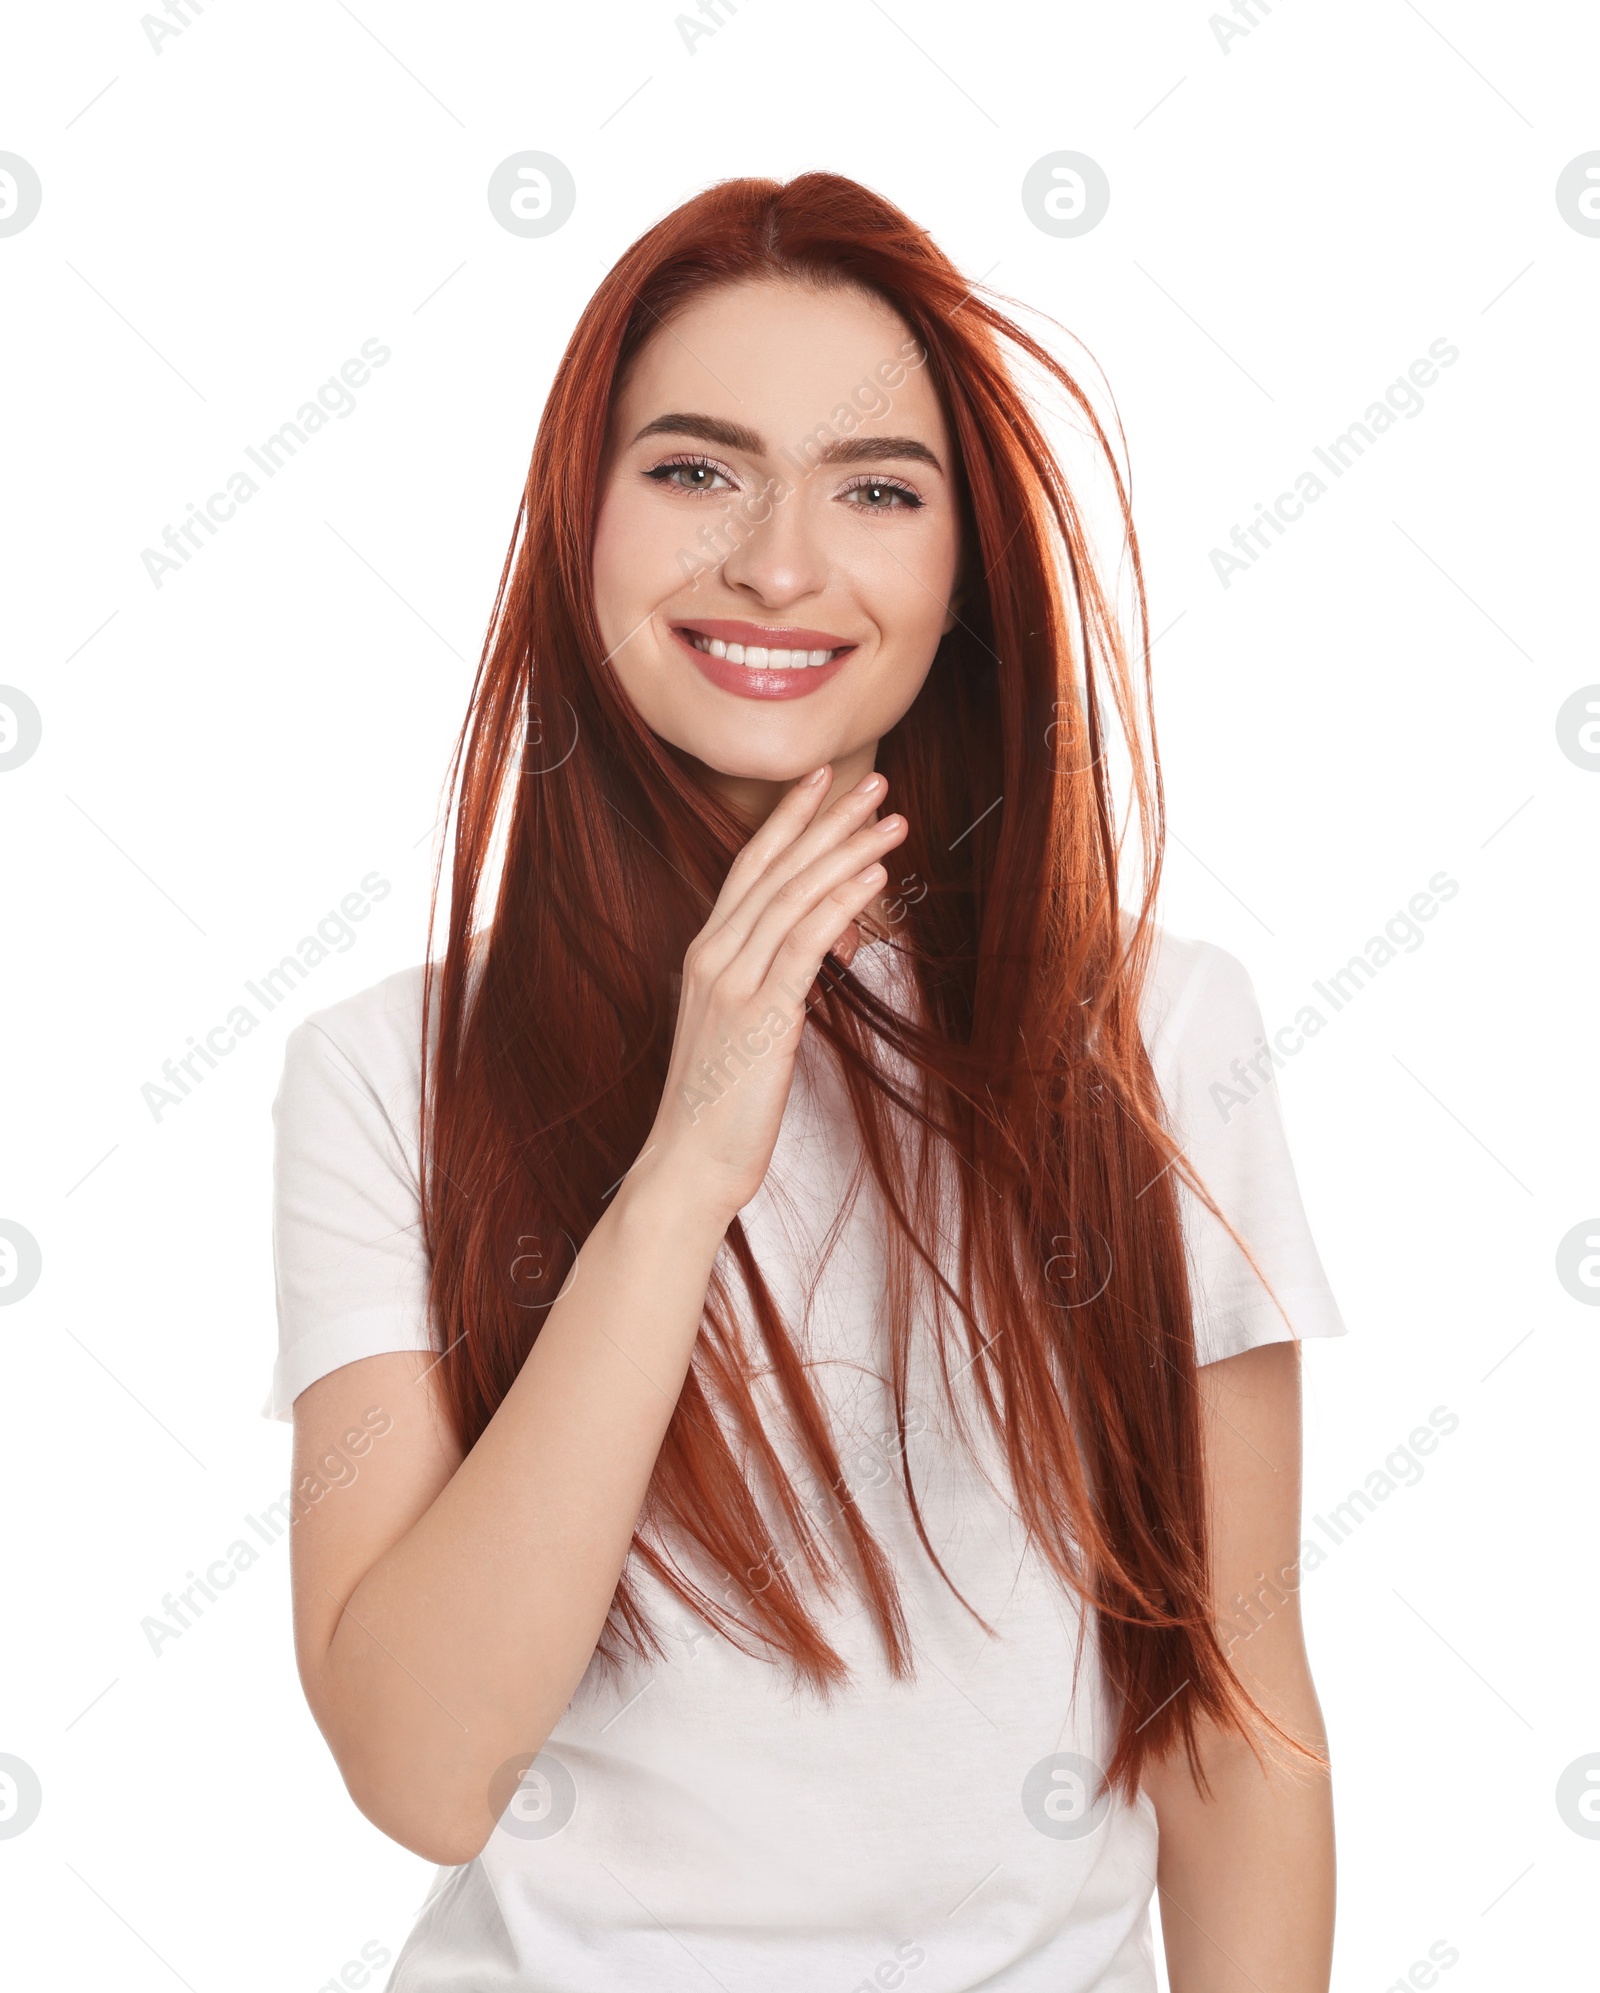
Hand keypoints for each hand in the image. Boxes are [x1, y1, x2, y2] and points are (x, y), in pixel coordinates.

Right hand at [631, 766, 907, 1224]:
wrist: (688, 1164)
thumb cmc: (718, 1108)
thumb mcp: (742, 1031)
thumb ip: (769, 984)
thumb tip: (813, 952)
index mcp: (705, 955)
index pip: (748, 868)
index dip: (786, 820)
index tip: (821, 779)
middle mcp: (712, 956)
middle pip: (775, 869)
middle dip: (827, 819)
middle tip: (874, 781)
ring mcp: (732, 983)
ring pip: (794, 896)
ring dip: (847, 851)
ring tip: (892, 820)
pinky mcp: (758, 1014)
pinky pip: (803, 942)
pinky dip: (840, 902)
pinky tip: (874, 876)